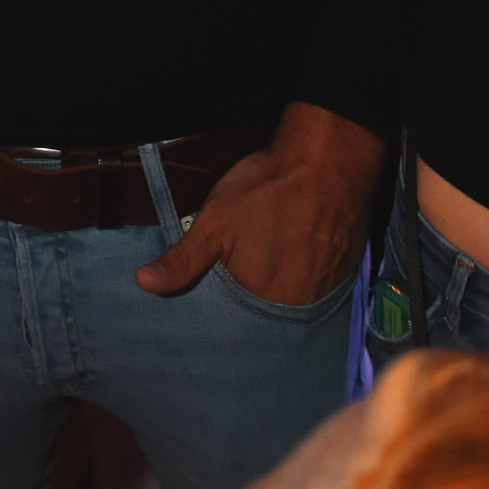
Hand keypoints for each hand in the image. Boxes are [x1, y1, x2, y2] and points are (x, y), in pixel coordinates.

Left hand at [136, 103, 383, 306]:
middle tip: (250, 283)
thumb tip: (142, 284)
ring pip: (299, 301)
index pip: (243, 330)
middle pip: (272, 316)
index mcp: (265, 302)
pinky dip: (310, 276)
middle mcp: (299, 305)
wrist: (329, 158)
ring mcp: (328, 287)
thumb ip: (182, 260)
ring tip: (274, 268)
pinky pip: (323, 284)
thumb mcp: (214, 221)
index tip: (223, 305)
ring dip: (286, 292)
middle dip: (258, 306)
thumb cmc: (267, 190)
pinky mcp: (346, 268)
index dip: (231, 318)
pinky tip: (301, 255)